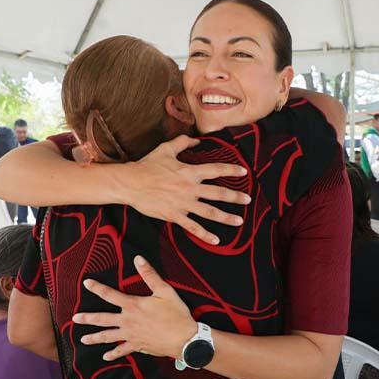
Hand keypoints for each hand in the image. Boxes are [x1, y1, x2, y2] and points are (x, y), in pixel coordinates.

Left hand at [72, 256, 196, 360]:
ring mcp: (131, 335)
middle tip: (75, 318)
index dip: (97, 288)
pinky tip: (106, 356)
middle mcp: (128, 321)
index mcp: (133, 306)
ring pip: (108, 337)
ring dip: (95, 338)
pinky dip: (113, 354)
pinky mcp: (138, 346)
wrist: (184, 339)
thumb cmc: (176, 314)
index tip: (86, 283)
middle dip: (88, 318)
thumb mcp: (165, 291)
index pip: (110, 295)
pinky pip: (122, 350)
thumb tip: (138, 259)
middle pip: (103, 319)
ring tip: (83, 340)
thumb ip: (149, 275)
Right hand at [123, 135, 250, 244]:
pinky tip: (216, 240)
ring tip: (239, 221)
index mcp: (189, 171)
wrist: (130, 183)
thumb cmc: (147, 165)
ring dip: (226, 217)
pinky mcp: (175, 215)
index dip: (232, 171)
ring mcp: (183, 203)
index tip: (244, 173)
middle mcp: (190, 188)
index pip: (216, 170)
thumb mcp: (165, 149)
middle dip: (235, 197)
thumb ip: (183, 142)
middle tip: (248, 200)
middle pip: (218, 193)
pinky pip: (193, 227)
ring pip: (210, 212)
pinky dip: (205, 235)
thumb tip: (197, 139)